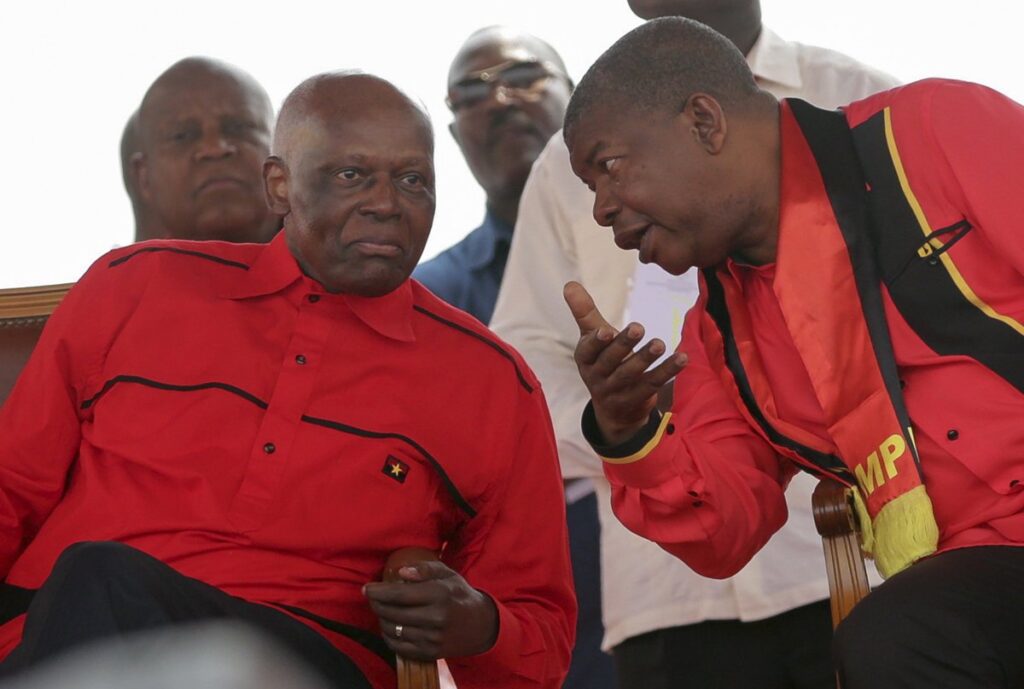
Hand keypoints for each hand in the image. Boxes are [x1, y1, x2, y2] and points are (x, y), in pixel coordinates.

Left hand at [364, 560, 497, 660]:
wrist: (479, 625)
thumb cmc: (459, 594)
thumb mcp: (447, 574)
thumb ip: (424, 569)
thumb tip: (400, 573)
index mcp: (440, 594)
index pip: (399, 594)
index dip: (378, 592)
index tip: (366, 589)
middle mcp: (435, 618)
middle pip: (392, 613)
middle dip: (377, 604)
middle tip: (373, 598)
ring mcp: (432, 638)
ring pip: (392, 630)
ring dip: (382, 619)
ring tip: (384, 610)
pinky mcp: (429, 653)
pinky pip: (398, 646)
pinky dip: (389, 636)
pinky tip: (390, 626)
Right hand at [563, 281, 686, 444]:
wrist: (614, 410)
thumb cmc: (603, 362)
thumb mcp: (592, 339)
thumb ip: (585, 313)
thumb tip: (569, 284)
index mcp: (585, 360)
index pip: (588, 351)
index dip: (596, 342)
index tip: (606, 330)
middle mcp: (597, 377)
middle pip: (610, 362)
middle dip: (624, 345)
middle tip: (638, 328)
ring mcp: (616, 392)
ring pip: (630, 375)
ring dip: (645, 359)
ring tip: (659, 344)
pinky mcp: (636, 400)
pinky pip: (652, 385)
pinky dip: (667, 371)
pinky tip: (682, 358)